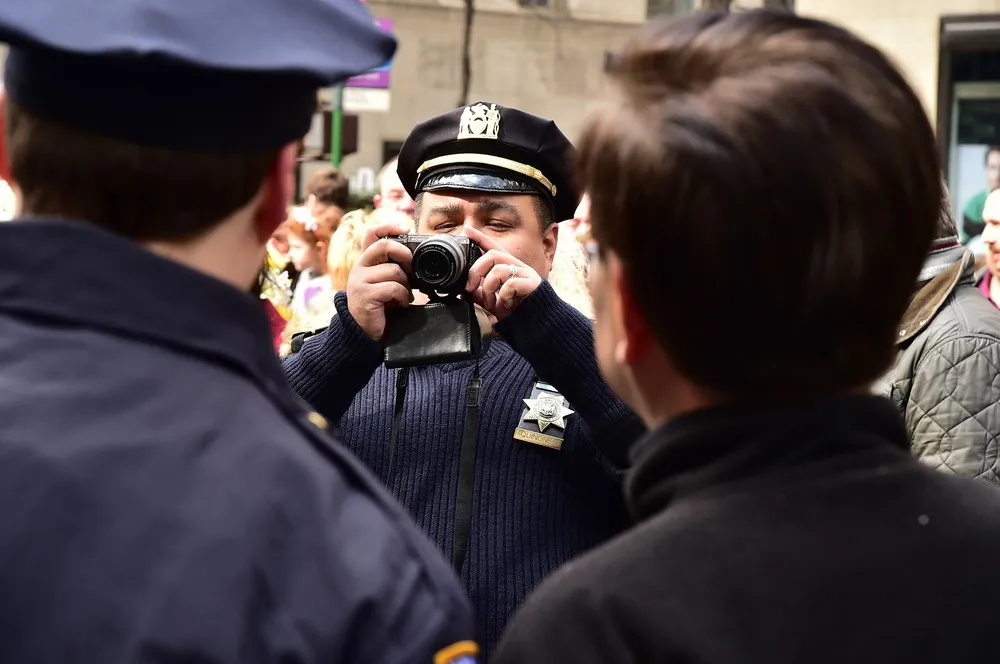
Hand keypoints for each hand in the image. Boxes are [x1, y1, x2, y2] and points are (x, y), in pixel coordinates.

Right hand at [346, 223, 414, 340]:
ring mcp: (360, 280)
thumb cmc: (378, 305)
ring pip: (393, 270)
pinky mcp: (365, 295)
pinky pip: (393, 288)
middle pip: (384, 245)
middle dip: (404, 254)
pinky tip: (400, 303)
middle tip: (412, 267)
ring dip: (406, 284)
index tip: (406, 229)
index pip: (372, 233)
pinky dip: (402, 296)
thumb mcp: (384, 281)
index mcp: (365, 261)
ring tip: (405, 295)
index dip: (389, 227)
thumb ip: (393, 267)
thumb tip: (415, 257)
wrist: (363, 331)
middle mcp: (359, 267)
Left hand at [464, 226, 542, 321]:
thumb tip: (466, 291)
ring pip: (498, 270)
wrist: (538, 325)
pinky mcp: (533, 283)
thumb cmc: (518, 313)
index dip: (480, 237)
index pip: (493, 247)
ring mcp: (526, 273)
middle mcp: (517, 267)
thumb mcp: (494, 303)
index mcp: (507, 268)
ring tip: (493, 303)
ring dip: (489, 289)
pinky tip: (508, 304)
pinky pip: (510, 284)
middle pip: (492, 255)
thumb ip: (481, 295)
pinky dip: (503, 297)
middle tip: (470, 287)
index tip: (467, 229)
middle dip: (476, 271)